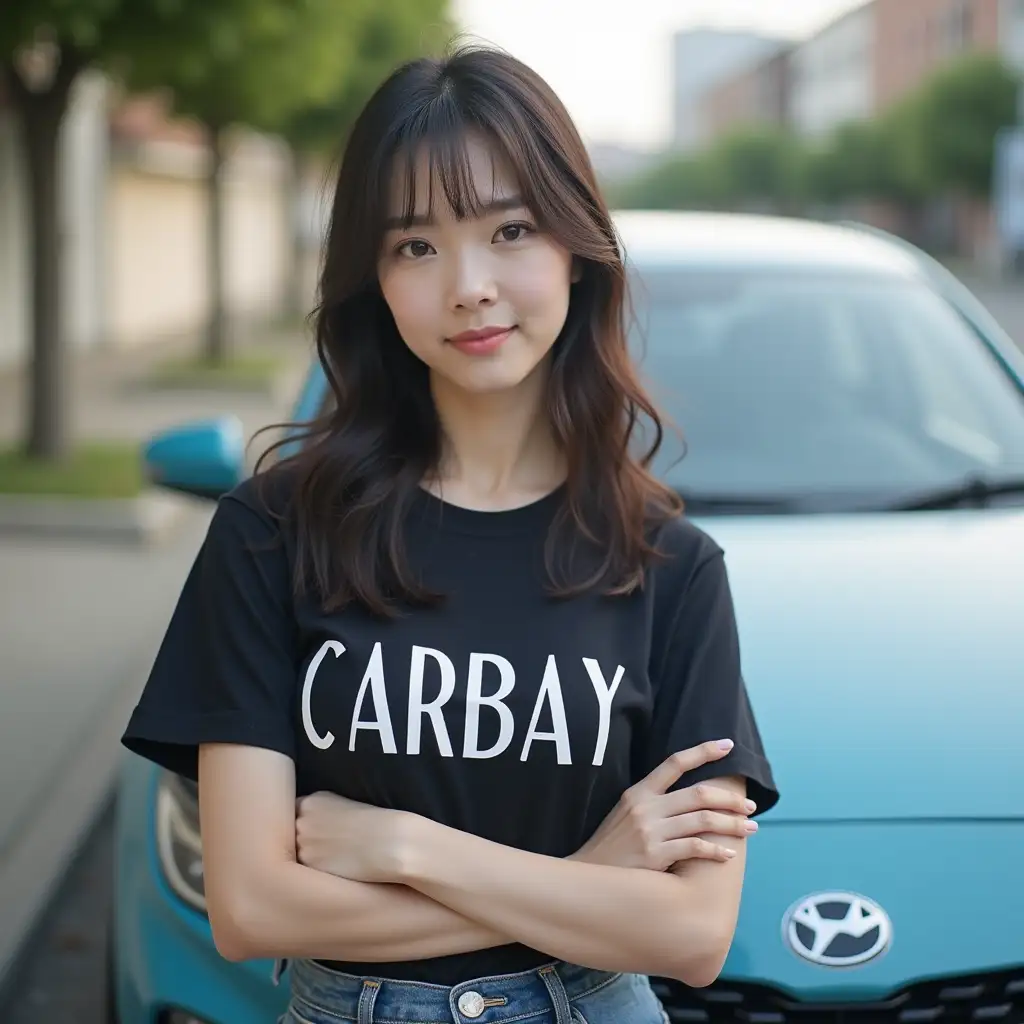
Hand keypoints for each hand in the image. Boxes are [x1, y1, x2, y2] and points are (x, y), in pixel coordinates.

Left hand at [295, 791, 412, 883]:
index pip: (295, 813)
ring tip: (337, 857)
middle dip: (306, 840)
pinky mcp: (308, 866)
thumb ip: (323, 814)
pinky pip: (304, 872)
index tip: (325, 830)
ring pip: (297, 854)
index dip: (309, 824)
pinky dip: (316, 872)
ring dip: (309, 857)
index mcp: (312, 800)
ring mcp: (302, 843)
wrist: (391, 843)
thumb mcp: (347, 806)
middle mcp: (301, 819)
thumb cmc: (377, 825)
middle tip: (333, 845)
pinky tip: (338, 868)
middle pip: (292, 833)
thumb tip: (311, 830)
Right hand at [571, 739, 756, 871]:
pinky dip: (716, 850)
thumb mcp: (625, 814)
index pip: (675, 762)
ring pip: (703, 820)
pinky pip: (694, 848)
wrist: (587, 877)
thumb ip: (652, 802)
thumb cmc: (611, 847)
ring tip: (750, 829)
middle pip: (699, 794)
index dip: (703, 751)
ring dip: (732, 824)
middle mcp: (646, 807)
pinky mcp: (655, 856)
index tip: (727, 745)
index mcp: (638, 792)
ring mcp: (650, 831)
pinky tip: (729, 855)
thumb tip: (689, 797)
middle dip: (731, 799)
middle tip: (751, 806)